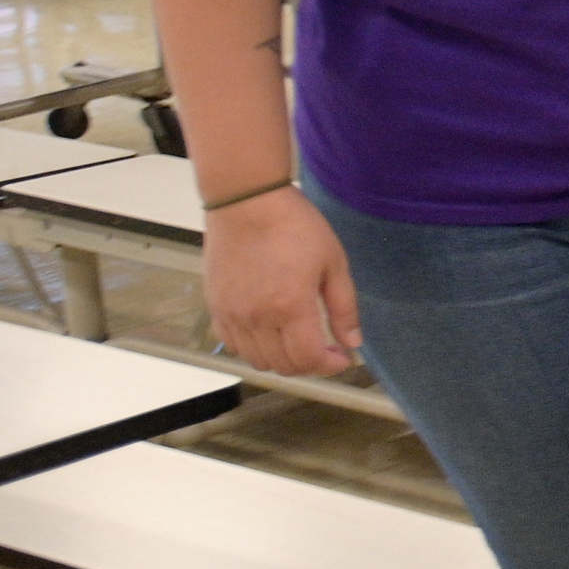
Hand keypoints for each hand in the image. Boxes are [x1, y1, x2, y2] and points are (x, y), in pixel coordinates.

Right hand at [206, 190, 358, 377]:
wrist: (246, 202)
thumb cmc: (294, 226)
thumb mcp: (333, 262)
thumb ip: (344, 308)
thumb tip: (353, 343)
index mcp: (290, 307)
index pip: (308, 359)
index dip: (330, 366)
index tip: (342, 357)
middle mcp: (256, 318)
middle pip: (283, 366)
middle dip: (310, 364)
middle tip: (325, 347)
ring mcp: (231, 314)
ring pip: (256, 360)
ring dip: (281, 359)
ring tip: (298, 340)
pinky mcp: (215, 306)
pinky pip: (231, 344)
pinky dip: (252, 349)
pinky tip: (269, 332)